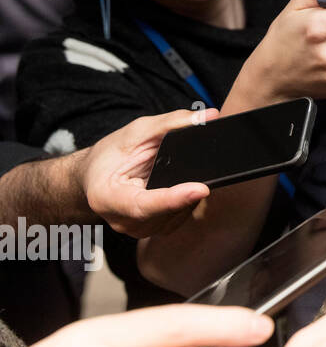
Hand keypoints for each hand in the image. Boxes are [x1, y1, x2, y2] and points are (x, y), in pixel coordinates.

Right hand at [82, 107, 218, 236]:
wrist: (96, 175)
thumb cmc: (111, 154)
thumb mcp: (137, 131)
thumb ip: (171, 123)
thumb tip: (209, 116)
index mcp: (106, 197)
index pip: (142, 205)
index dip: (173, 199)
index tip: (201, 189)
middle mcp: (121, 220)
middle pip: (164, 212)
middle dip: (188, 192)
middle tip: (206, 169)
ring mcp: (137, 229)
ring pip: (176, 218)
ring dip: (190, 197)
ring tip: (189, 175)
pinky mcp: (152, 230)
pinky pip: (178, 219)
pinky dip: (188, 203)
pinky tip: (186, 187)